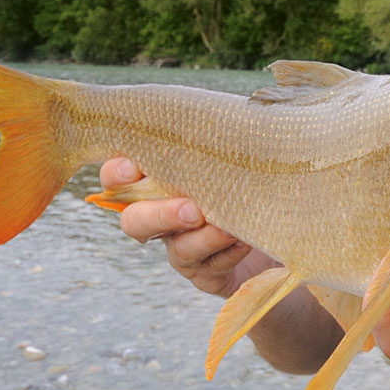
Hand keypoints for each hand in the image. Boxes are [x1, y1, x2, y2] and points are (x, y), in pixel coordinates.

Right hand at [98, 157, 277, 298]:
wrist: (273, 226)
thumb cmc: (240, 178)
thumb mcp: (223, 155)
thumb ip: (208, 142)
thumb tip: (220, 115)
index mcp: (153, 184)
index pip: (116, 179)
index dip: (116, 175)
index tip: (132, 167)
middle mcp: (159, 219)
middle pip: (135, 222)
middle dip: (160, 215)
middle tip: (191, 209)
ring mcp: (181, 249)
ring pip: (179, 248)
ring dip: (203, 237)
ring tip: (226, 227)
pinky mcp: (207, 274)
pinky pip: (212, 266)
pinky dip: (228, 251)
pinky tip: (243, 239)